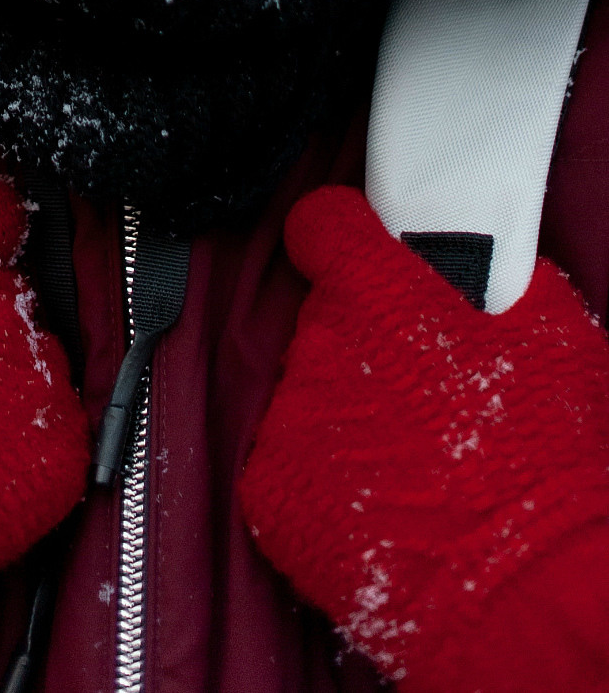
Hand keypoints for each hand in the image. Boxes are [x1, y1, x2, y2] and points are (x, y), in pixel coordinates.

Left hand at [240, 186, 608, 691]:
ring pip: (309, 398)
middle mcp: (316, 342)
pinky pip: (290, 466)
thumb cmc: (547, 461)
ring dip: (346, 420)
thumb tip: (479, 275)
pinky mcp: (270, 492)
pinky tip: (382, 510)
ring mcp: (287, 420)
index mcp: (374, 288)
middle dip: (365, 350)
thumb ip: (487, 283)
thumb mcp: (544, 334)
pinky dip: (325, 483)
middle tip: (422, 399)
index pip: (322, 225)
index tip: (353, 254)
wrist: (526, 592)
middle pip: (323, 324)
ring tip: (413, 467)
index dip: (341, 239)